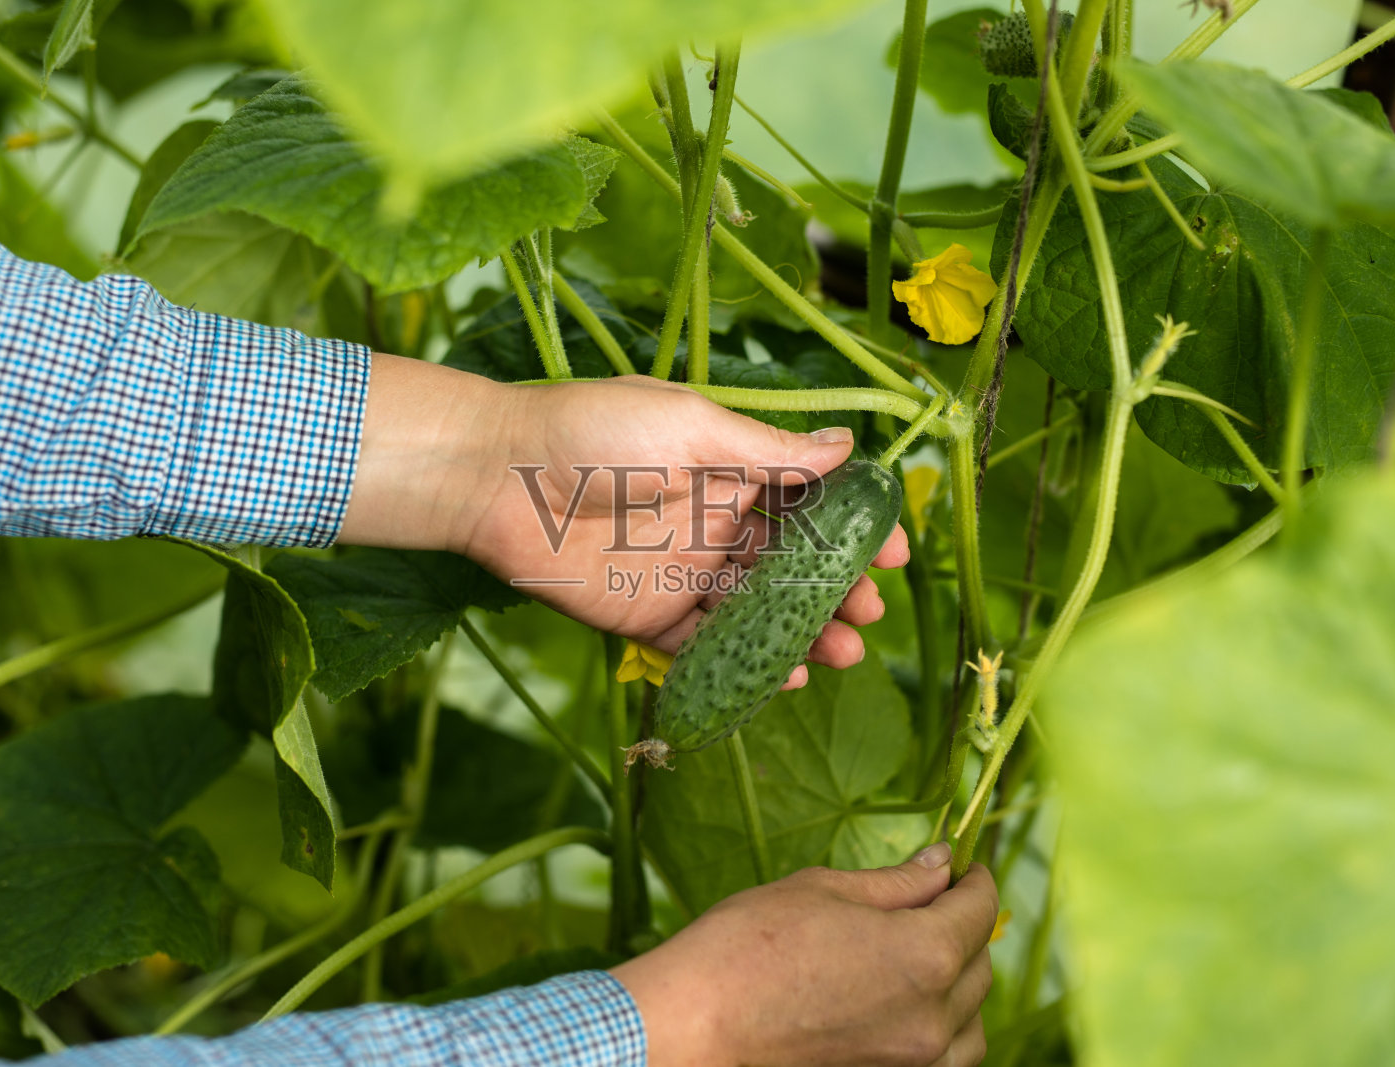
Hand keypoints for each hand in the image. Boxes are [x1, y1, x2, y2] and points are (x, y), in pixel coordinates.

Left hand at [337, 358, 908, 682]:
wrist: (498, 478)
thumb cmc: (594, 432)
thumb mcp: (691, 426)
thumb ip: (767, 451)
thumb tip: (846, 447)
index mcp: (729, 469)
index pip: (810, 502)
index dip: (857, 528)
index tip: (896, 552)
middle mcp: (714, 523)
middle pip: (793, 566)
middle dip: (839, 591)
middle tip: (869, 613)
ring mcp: (683, 574)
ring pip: (759, 613)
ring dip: (805, 633)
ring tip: (844, 653)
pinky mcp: (647, 619)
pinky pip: (704, 650)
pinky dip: (746, 664)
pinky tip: (784, 675)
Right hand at [610, 848, 998, 1066]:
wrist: (699, 1023)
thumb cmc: (750, 946)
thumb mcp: (824, 890)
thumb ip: (897, 882)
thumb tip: (941, 863)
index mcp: (924, 954)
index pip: (978, 909)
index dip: (973, 880)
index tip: (962, 866)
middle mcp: (933, 1016)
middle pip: (979, 964)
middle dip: (964, 925)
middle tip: (931, 898)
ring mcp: (914, 1060)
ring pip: (971, 1021)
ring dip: (960, 983)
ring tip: (922, 954)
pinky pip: (946, 1058)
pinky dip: (945, 1030)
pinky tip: (910, 1005)